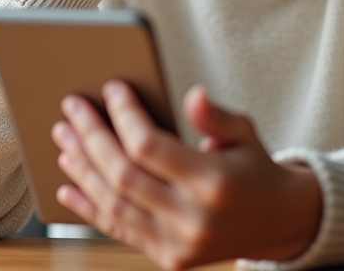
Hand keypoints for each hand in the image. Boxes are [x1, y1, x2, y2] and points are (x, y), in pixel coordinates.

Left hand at [51, 82, 322, 270]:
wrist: (278, 222)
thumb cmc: (254, 168)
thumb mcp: (245, 132)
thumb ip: (215, 115)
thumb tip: (192, 94)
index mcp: (213, 182)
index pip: (149, 146)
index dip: (124, 115)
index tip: (111, 89)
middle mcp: (193, 218)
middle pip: (122, 175)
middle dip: (91, 138)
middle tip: (72, 110)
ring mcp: (178, 243)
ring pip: (114, 205)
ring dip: (82, 170)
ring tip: (64, 139)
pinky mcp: (168, 258)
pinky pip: (119, 231)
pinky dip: (89, 208)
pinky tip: (67, 186)